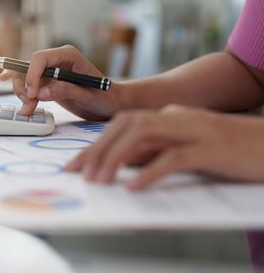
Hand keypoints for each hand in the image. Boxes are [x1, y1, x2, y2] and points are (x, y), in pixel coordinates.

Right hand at [0, 45, 120, 118]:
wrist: (109, 105)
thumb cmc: (104, 97)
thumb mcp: (88, 95)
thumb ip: (65, 90)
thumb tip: (40, 93)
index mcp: (68, 55)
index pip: (40, 58)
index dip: (32, 75)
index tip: (32, 94)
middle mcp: (57, 60)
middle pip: (29, 67)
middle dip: (25, 86)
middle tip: (29, 105)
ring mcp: (51, 71)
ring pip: (26, 78)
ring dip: (23, 94)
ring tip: (28, 110)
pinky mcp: (48, 83)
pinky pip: (31, 87)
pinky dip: (26, 97)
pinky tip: (25, 106)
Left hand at [65, 105, 263, 189]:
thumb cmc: (227, 150)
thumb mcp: (184, 147)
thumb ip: (156, 150)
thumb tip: (122, 164)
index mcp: (169, 116)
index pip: (122, 125)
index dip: (96, 144)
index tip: (75, 164)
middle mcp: (177, 118)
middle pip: (126, 126)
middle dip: (98, 150)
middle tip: (80, 174)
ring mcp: (194, 130)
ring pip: (143, 136)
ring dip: (116, 159)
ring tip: (100, 181)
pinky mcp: (211, 148)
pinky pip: (174, 157)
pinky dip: (151, 171)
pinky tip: (135, 186)